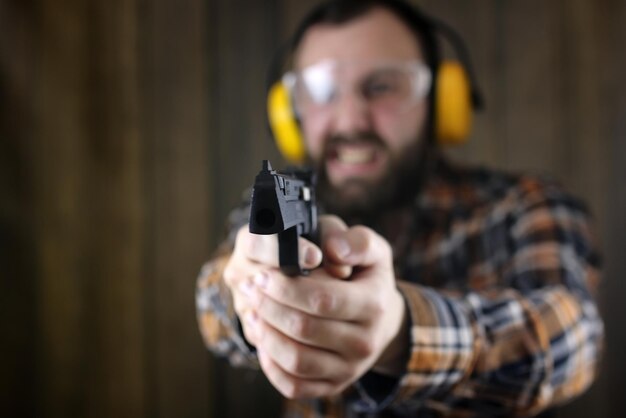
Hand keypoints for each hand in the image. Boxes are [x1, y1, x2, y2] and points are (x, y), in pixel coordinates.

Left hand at [236, 216, 407, 398]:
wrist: (381, 320)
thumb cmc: (367, 277)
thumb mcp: (371, 250)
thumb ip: (356, 241)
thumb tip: (333, 251)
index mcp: (374, 304)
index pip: (322, 299)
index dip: (286, 287)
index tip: (263, 275)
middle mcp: (365, 342)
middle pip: (303, 329)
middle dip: (269, 306)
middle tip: (251, 287)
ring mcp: (350, 369)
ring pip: (296, 360)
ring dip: (265, 334)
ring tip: (252, 310)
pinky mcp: (334, 385)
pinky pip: (294, 384)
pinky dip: (271, 365)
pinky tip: (262, 338)